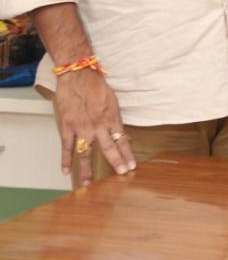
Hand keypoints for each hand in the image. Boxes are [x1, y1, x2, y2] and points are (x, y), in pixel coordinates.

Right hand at [52, 67, 134, 184]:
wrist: (78, 76)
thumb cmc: (97, 87)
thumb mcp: (113, 102)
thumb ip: (115, 120)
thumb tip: (121, 134)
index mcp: (112, 118)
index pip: (122, 140)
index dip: (127, 154)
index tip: (131, 166)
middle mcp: (98, 126)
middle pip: (108, 148)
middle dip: (115, 162)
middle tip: (120, 174)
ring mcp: (82, 128)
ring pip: (86, 152)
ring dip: (87, 169)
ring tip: (88, 183)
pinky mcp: (67, 127)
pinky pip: (67, 147)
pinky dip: (66, 159)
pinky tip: (66, 171)